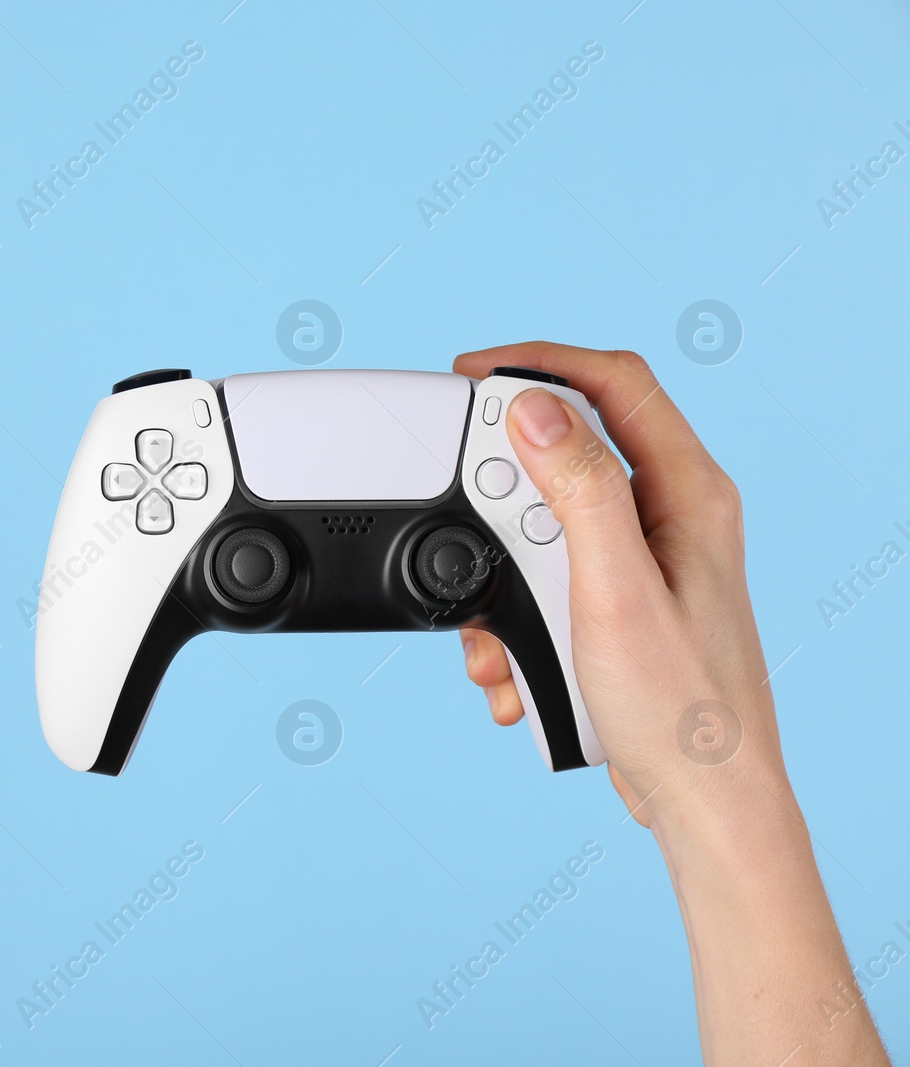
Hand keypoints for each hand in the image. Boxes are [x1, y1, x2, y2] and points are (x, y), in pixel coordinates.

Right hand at [451, 343, 886, 1064]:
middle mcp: (672, 517)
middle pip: (566, 457)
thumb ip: (577, 490)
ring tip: (498, 636)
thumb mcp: (612, 590)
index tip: (471, 374)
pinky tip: (516, 670)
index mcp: (688, 493)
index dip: (539, 363)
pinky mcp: (620, 607)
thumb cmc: (681, 710)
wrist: (704, 804)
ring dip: (503, 578)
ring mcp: (646, 563)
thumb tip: (534, 410)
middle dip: (503, 501)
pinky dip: (516, 621)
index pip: (614, 383)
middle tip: (473, 531)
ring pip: (545, 528)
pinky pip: (548, 584)